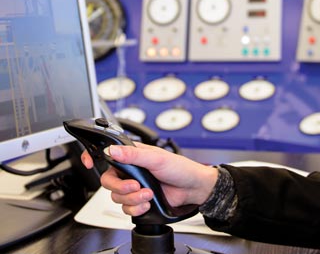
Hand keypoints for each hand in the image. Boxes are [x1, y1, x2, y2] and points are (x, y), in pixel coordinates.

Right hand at [81, 144, 217, 217]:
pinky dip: (136, 208)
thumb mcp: (156, 158)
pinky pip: (126, 209)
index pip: (107, 154)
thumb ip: (133, 154)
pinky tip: (148, 202)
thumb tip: (112, 150)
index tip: (88, 162)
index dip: (93, 156)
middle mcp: (130, 170)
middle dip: (121, 187)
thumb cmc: (179, 168)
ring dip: (133, 198)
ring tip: (148, 193)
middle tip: (135, 186)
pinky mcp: (138, 200)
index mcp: (133, 154)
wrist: (191, 188)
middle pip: (108, 181)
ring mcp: (133, 186)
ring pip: (116, 197)